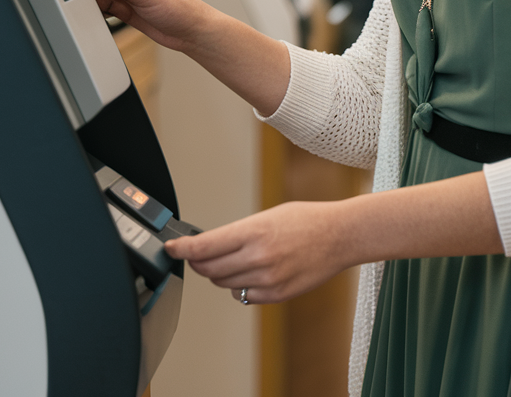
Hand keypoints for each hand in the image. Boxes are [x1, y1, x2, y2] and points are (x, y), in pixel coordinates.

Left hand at [164, 201, 352, 304]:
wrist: (339, 236)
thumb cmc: (306, 220)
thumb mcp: (268, 215)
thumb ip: (238, 232)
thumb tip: (210, 245)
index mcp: (255, 231)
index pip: (205, 247)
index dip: (182, 249)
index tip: (171, 248)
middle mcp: (259, 257)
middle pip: (210, 270)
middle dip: (198, 262)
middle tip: (196, 254)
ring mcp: (268, 280)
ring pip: (224, 284)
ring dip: (219, 275)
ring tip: (230, 260)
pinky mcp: (276, 295)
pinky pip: (244, 296)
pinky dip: (239, 287)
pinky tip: (249, 273)